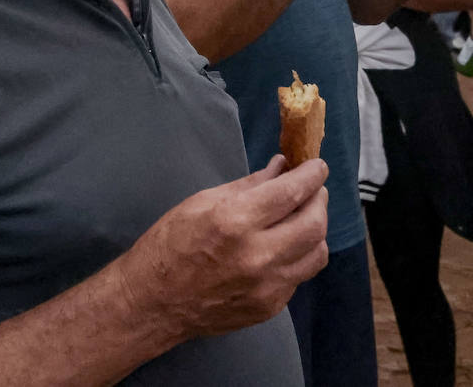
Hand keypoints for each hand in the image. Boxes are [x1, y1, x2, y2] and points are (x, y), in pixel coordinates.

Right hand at [115, 155, 328, 340]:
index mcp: (235, 221)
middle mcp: (258, 256)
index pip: (291, 192)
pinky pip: (299, 275)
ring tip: (302, 217)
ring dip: (315, 229)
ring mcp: (267, 287)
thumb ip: (249, 185)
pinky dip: (298, 255)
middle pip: (314, 223)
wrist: (153, 303)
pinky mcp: (269, 308)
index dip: (311, 174)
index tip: (317, 165)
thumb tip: (281, 167)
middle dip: (319, 199)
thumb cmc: (169, 244)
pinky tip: (282, 247)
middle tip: (313, 189)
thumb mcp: (202, 202)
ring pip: (316, 253)